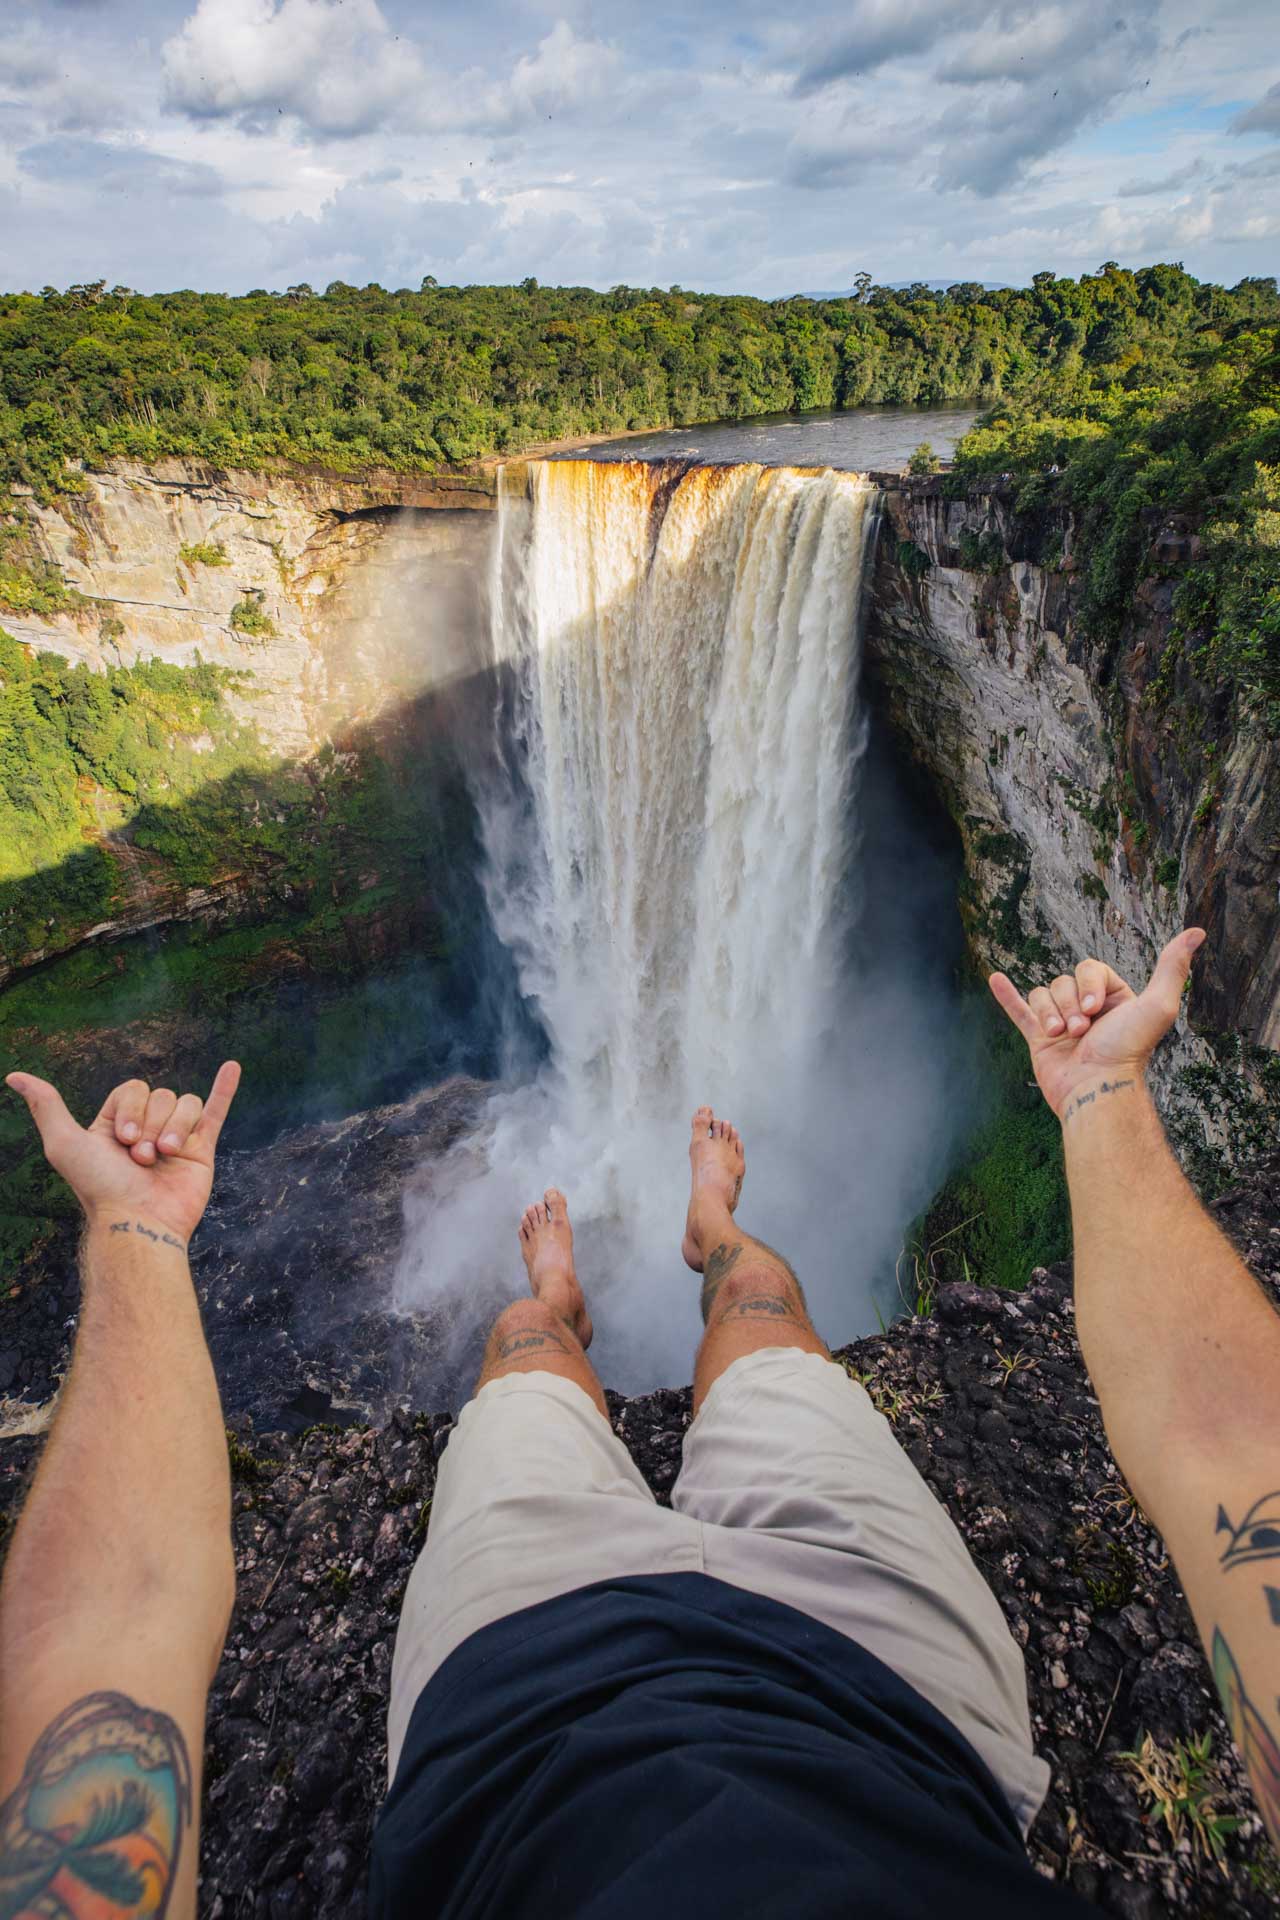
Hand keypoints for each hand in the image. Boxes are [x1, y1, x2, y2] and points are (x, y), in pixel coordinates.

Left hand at [5, 1062, 240, 1245]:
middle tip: (142, 1157)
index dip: (130, 1110)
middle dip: (152, 1124)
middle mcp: (147, 1130)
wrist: (141, 1221)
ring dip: (175, 1129)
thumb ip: (47, 1107)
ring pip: (185, 1104)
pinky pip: (215, 1111)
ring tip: (166, 1157)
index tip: (122, 1141)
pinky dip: (224, 1089)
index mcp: (116, 1127)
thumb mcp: (65, 1144)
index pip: (132, 1090)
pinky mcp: (203, 1150)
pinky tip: (232, 1066)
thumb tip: (14, 1077)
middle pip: (161, 1095)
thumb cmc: (101, 1188)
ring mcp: (177, 1139)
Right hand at [988, 930, 1203, 1119]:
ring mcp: (1061, 1023)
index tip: (1095, 1010)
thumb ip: (1172, 968)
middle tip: (1081, 1031)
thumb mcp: (1157, 1006)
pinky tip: (995, 978)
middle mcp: (1088, 1010)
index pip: (1089, 970)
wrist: (1094, 1088)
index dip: (1087, 985)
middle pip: (1064, 981)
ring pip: (1043, 994)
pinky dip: (1006, 995)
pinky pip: (1019, 1010)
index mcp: (1115, 1000)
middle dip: (1068, 1005)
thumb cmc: (1127, 1051)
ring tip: (1060, 1038)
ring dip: (1049, 1015)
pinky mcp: (1039, 1039)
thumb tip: (1196, 932)